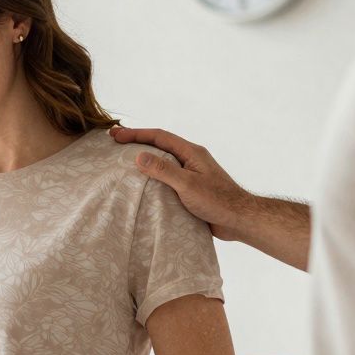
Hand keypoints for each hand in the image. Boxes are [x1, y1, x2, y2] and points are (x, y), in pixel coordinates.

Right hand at [109, 125, 252, 240]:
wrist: (239, 220)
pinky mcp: (191, 189)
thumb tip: (139, 156)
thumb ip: (164, 170)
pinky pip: (167, 177)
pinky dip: (152, 176)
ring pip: (163, 161)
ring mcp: (191, 173)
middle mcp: (190, 159)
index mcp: (191, 152)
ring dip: (144, 158)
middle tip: (115, 142)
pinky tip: (142, 184)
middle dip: (137, 142)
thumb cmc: (218, 201)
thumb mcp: (187, 185)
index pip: (159, 137)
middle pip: (160, 145)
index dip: (136, 134)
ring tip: (124, 160)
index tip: (116, 135)